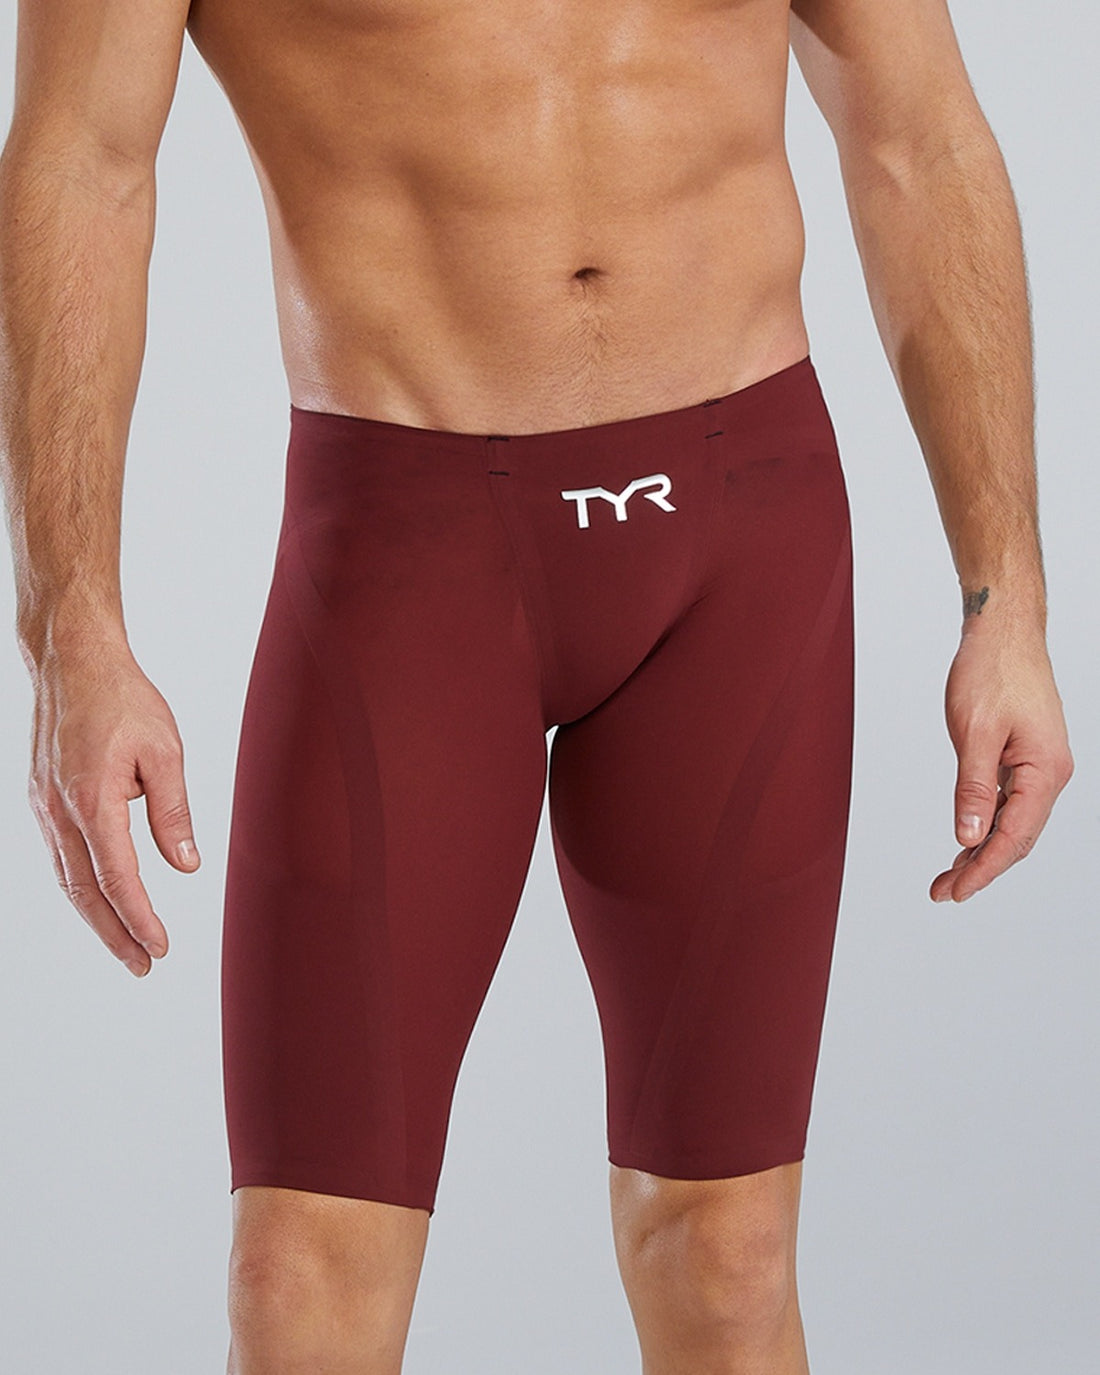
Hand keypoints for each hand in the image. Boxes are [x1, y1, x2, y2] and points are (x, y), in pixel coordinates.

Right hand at [27, 637, 200, 976]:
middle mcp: (59, 811)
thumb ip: (173, 813)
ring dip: (96, 915)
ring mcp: (43, 806)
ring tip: (126, 944)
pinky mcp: (40, 798)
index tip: (159, 948)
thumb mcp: (164, 752)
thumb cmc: (122, 698)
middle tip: (142, 965)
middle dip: (114, 933)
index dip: (139, 918)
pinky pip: (60, 855)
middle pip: (85, 891)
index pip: (117, 878)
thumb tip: (185, 865)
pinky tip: (100, 899)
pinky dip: (80, 885)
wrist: (71, 660)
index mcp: (92, 800)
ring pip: (67, 878)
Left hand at [930, 621, 1072, 902]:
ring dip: (983, 850)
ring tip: (949, 876)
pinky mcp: (1025, 755)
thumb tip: (969, 837)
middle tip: (943, 892)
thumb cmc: (991, 671)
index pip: (1014, 838)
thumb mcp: (975, 733)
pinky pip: (1009, 802)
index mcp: (1044, 771)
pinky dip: (987, 823)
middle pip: (1018, 837)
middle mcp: (1049, 773)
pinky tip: (967, 839)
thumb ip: (973, 788)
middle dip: (981, 868)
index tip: (955, 892)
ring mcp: (1039, 765)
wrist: (1003, 630)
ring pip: (1013, 822)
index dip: (983, 870)